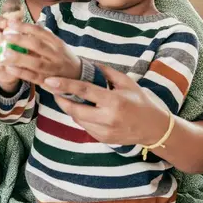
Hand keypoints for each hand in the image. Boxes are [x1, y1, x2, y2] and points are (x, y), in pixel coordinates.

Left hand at [0, 20, 81, 84]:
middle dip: (20, 40)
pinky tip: (9, 68)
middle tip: (4, 36)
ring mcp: (52, 69)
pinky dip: (21, 73)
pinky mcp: (48, 81)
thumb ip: (43, 36)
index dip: (25, 27)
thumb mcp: (57, 44)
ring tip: (3, 53)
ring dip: (19, 58)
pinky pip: (34, 77)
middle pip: (37, 45)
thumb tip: (23, 25)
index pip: (41, 32)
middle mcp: (56, 55)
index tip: (11, 23)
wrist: (78, 75)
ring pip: (35, 63)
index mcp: (57, 43)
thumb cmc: (62, 57)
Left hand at [41, 65, 168, 145]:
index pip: (84, 91)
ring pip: (77, 119)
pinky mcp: (103, 139)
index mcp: (113, 101)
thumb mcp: (126, 83)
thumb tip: (88, 63)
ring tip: (69, 99)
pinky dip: (81, 118)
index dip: (65, 86)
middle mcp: (107, 118)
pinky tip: (85, 110)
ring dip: (70, 109)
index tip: (50, 81)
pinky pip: (85, 127)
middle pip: (74, 109)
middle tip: (55, 91)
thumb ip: (106, 72)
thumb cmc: (140, 102)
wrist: (153, 128)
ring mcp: (104, 131)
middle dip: (61, 100)